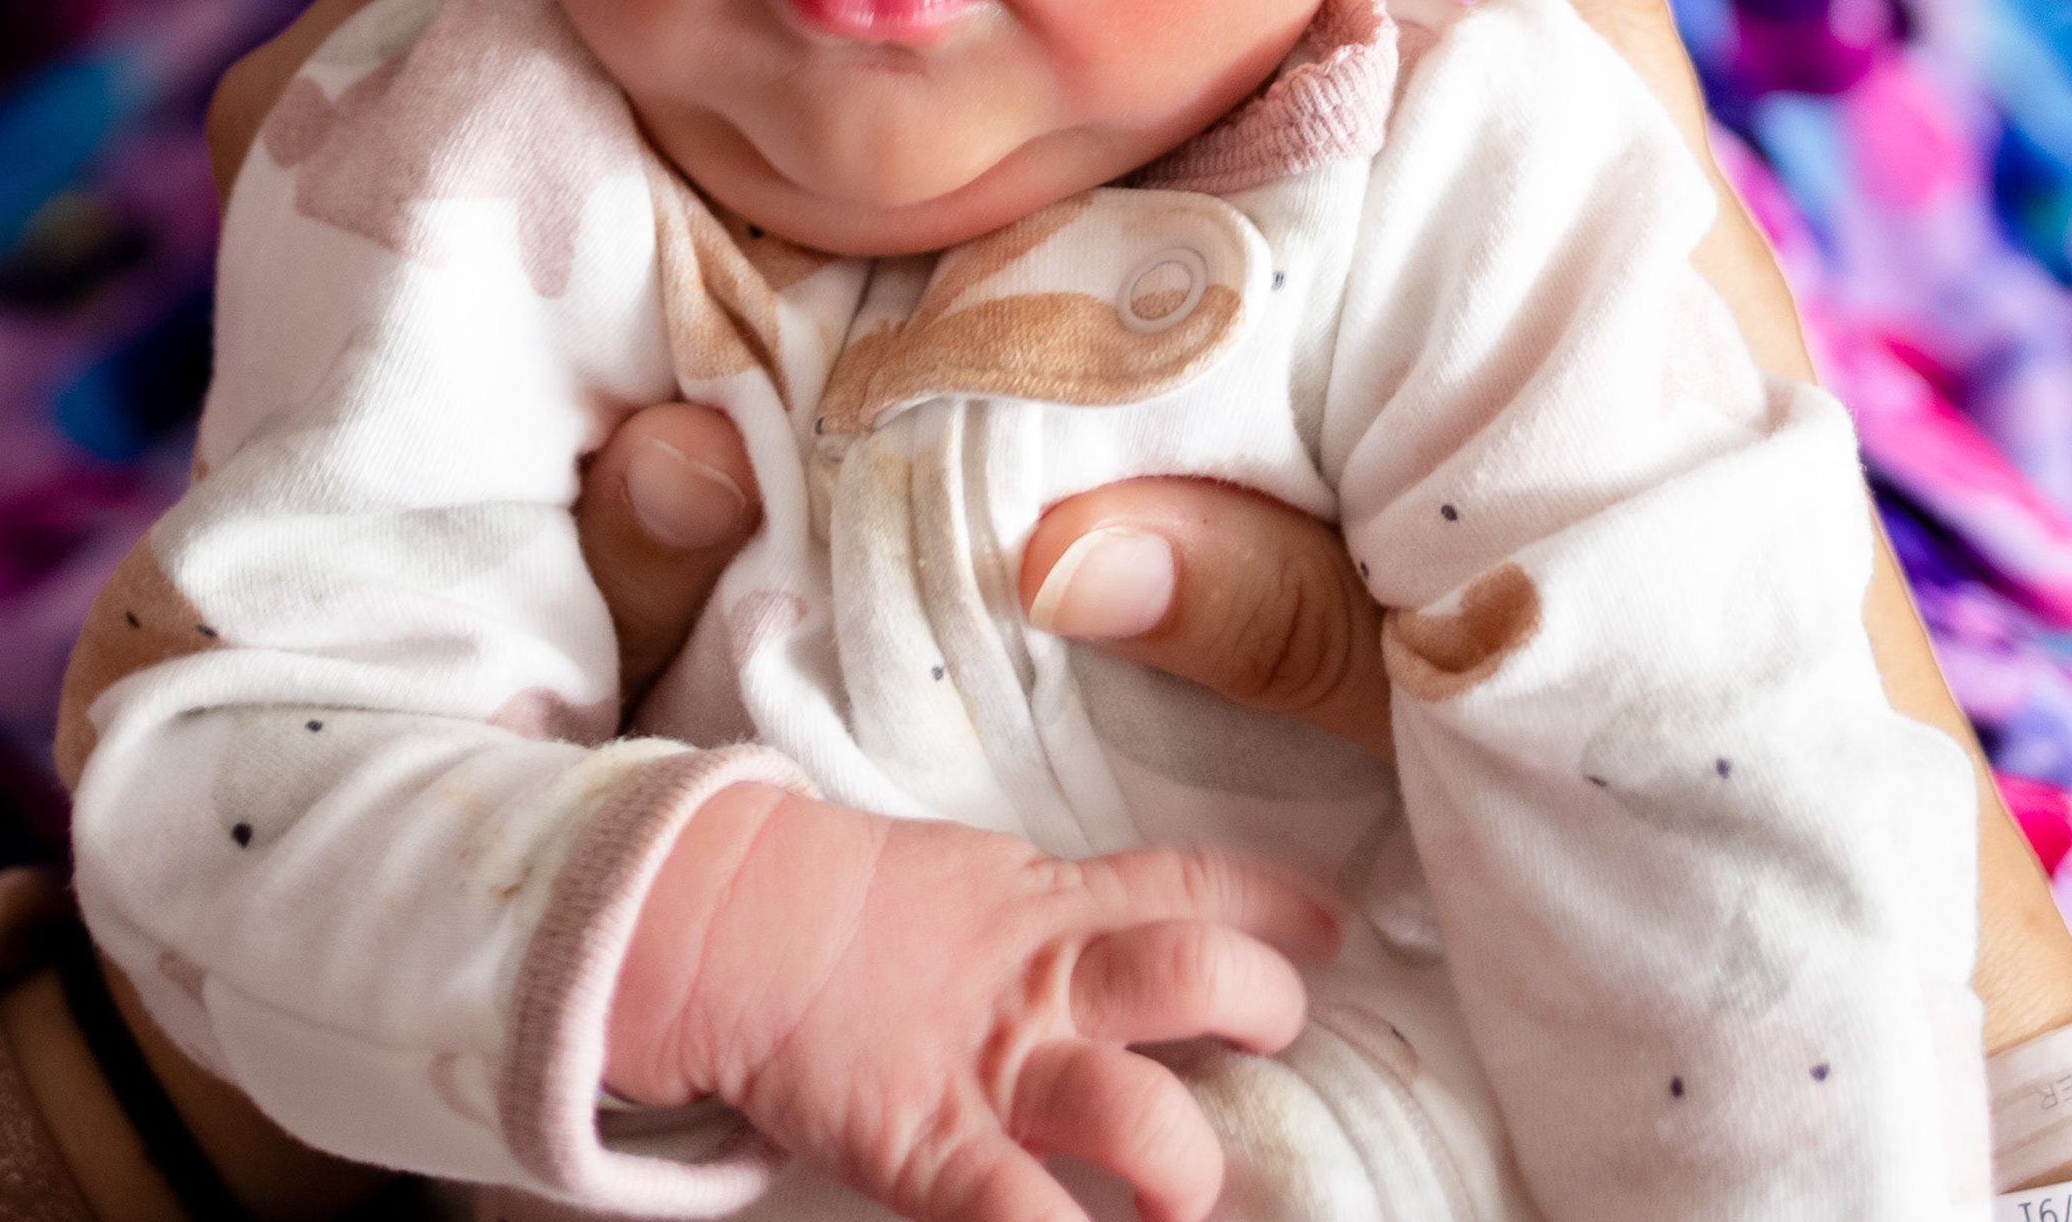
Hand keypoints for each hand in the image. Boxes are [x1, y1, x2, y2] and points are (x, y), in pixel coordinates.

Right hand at [608, 787, 1339, 1221]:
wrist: (735, 930)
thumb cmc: (860, 914)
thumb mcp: (983, 881)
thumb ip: (1069, 910)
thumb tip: (1147, 932)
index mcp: (1058, 906)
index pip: (1196, 884)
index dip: (1281, 907)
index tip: (1335, 929)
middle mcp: (1049, 982)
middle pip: (1199, 977)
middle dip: (1265, 1014)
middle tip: (1270, 1048)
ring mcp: (1000, 1070)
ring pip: (1146, 1119)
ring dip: (1191, 1169)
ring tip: (1188, 1197)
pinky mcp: (943, 1153)